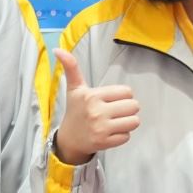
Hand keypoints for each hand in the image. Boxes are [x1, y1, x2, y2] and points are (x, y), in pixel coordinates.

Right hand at [53, 49, 140, 164]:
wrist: (69, 139)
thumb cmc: (76, 110)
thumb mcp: (74, 88)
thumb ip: (71, 68)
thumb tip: (58, 49)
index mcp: (92, 96)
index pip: (127, 92)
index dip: (123, 95)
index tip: (112, 100)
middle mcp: (97, 112)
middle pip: (134, 106)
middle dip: (128, 109)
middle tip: (115, 111)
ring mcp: (101, 129)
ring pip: (134, 122)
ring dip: (128, 122)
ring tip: (116, 121)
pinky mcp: (104, 143)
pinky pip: (127, 137)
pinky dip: (122, 135)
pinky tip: (111, 132)